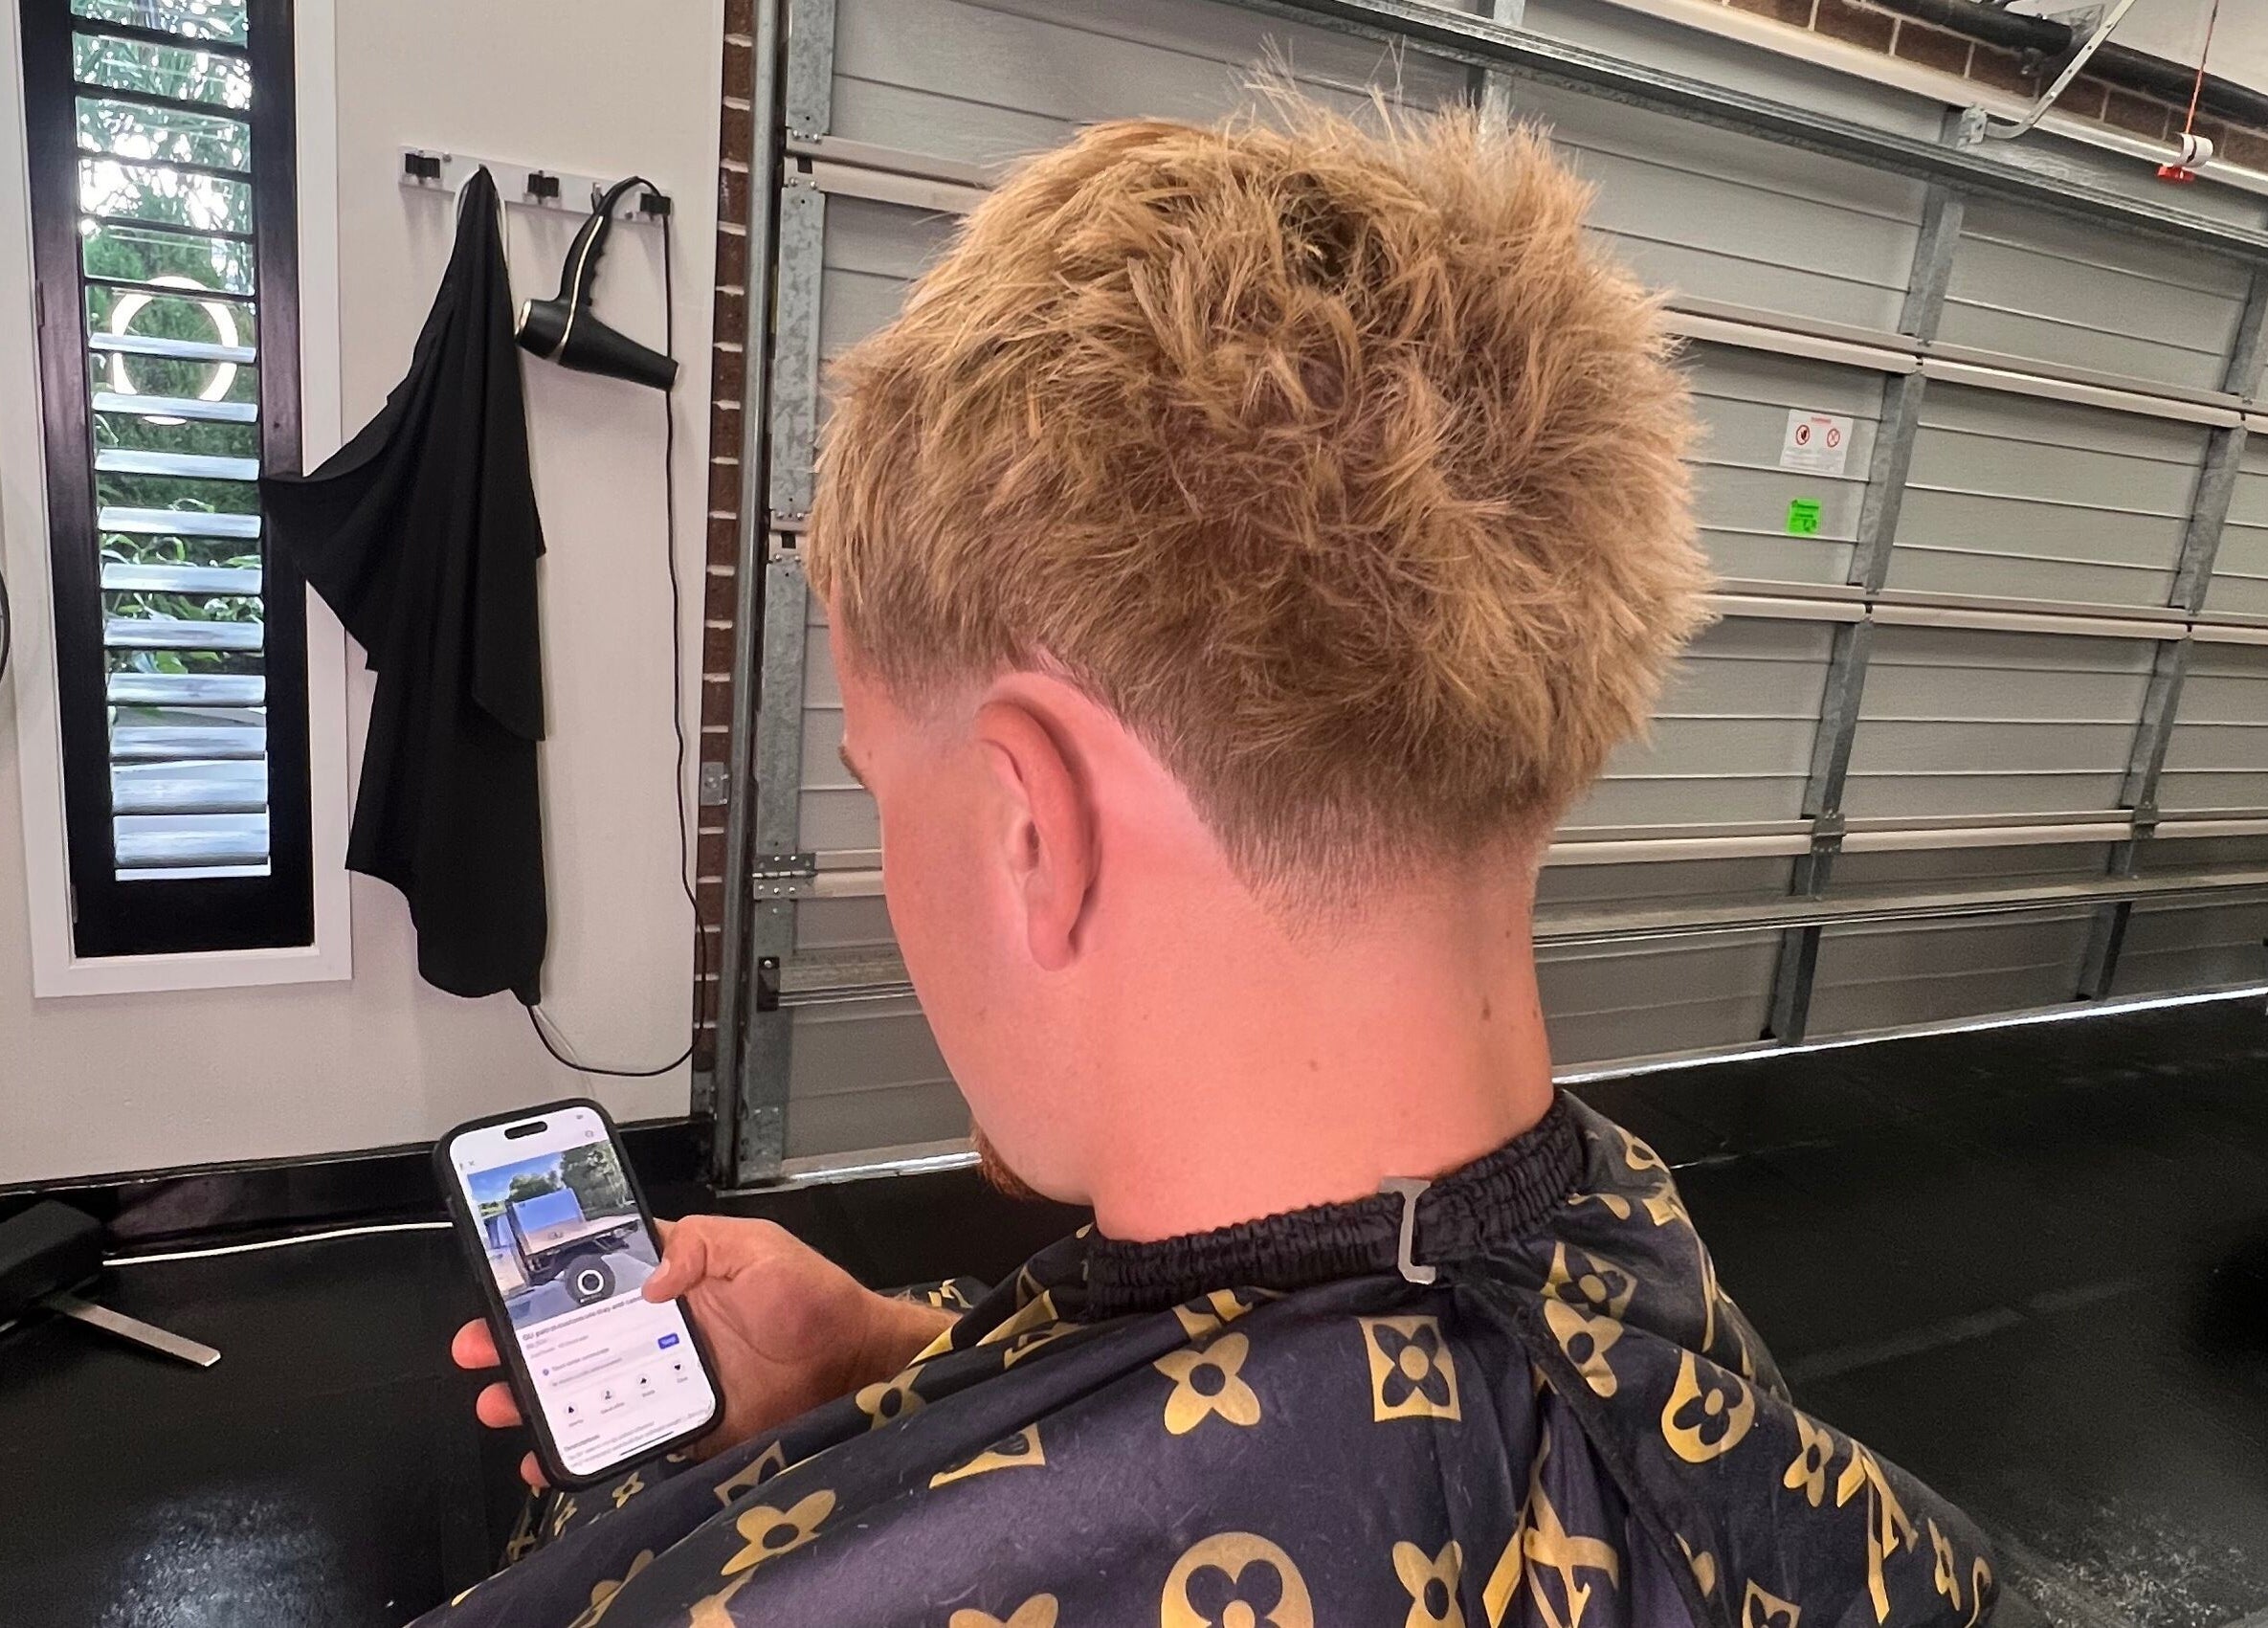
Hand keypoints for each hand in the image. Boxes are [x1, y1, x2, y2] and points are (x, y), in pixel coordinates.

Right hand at [450, 1215, 953, 1488]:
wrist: (856, 1370)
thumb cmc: (815, 1301)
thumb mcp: (760, 1249)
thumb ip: (702, 1246)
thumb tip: (648, 1278)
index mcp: (674, 1276)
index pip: (599, 1266)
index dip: (549, 1271)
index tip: (503, 1276)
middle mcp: (662, 1327)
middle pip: (574, 1332)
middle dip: (519, 1338)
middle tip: (478, 1346)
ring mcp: (667, 1378)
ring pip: (585, 1386)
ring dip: (536, 1393)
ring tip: (499, 1399)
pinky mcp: (680, 1424)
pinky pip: (620, 1436)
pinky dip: (580, 1448)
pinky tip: (548, 1456)